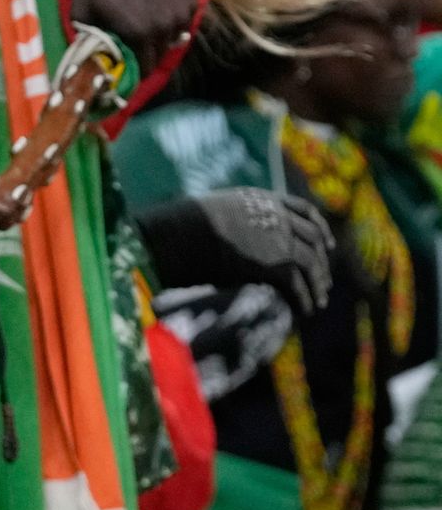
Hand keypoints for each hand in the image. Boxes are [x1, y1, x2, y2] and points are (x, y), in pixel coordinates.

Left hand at [72, 0, 196, 76]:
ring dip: (159, 39)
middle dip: (144, 56)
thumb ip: (89, 39)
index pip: (141, 69)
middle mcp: (165, 27)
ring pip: (172, 40)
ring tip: (143, 27)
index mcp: (137, 34)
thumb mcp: (81, 10)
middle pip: (158, 57)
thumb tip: (93, 61)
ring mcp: (182, 12)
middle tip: (131, 47)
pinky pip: (183, 21)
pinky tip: (156, 9)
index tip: (123, 68)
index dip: (131, 72)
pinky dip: (172, 21)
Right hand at [135, 189, 334, 317]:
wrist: (181, 233)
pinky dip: (304, 298)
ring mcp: (279, 239)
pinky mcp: (275, 264)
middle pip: (312, 239)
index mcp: (264, 200)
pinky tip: (306, 310)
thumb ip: (236, 221)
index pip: (304, 210)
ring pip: (310, 263)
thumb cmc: (185, 226)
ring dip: (317, 284)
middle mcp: (277, 217)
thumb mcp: (216, 212)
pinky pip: (298, 284)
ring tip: (319, 302)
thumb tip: (239, 239)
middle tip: (324, 281)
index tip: (327, 244)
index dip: (321, 228)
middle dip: (321, 262)